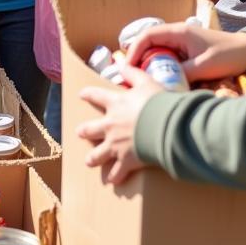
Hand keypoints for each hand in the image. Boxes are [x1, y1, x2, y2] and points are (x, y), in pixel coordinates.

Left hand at [77, 62, 160, 184]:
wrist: (166, 127)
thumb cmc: (158, 104)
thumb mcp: (147, 82)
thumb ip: (134, 73)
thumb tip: (123, 64)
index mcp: (116, 105)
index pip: (96, 96)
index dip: (87, 94)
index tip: (81, 94)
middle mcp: (111, 126)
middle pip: (90, 130)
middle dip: (84, 131)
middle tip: (79, 133)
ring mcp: (116, 145)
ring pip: (98, 154)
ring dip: (93, 158)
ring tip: (89, 162)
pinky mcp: (126, 161)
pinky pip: (117, 172)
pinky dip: (115, 177)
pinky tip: (112, 181)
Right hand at [126, 22, 245, 83]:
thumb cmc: (229, 55)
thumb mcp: (204, 67)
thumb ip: (182, 73)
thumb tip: (162, 85)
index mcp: (178, 32)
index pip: (146, 36)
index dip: (134, 50)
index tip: (128, 67)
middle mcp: (177, 33)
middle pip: (148, 42)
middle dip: (138, 57)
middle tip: (132, 76)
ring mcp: (182, 41)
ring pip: (157, 49)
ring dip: (149, 62)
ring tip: (144, 78)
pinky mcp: (188, 49)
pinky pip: (168, 55)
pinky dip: (161, 64)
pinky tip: (162, 77)